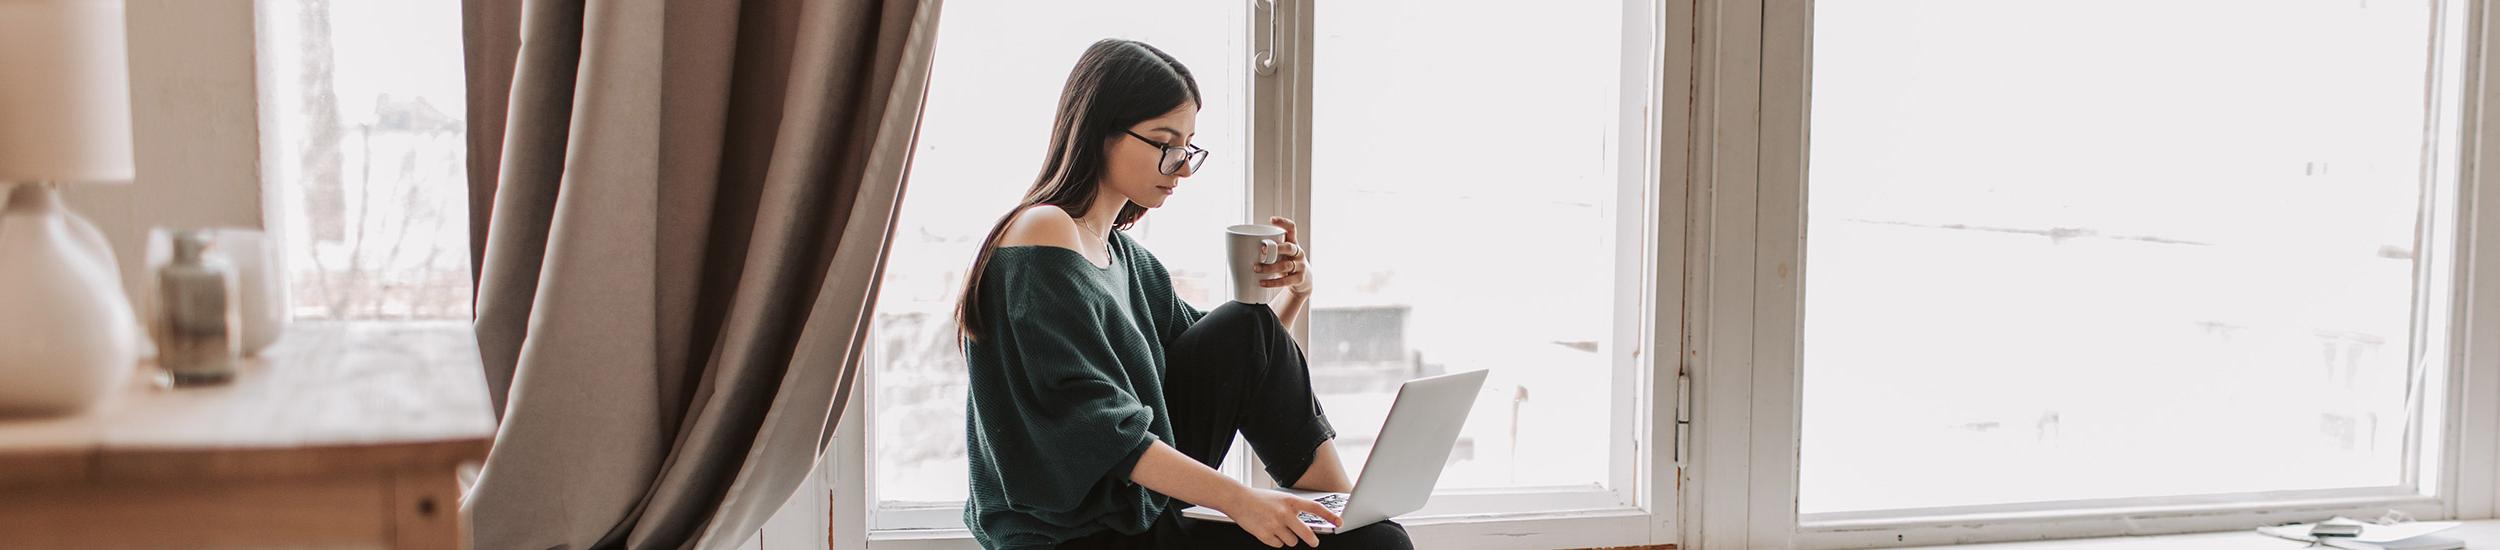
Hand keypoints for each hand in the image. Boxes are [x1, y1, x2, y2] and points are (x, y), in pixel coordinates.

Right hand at [1216, 487, 1341, 547]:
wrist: (1237, 499)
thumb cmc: (1259, 499)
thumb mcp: (1279, 498)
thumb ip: (1293, 509)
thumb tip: (1306, 526)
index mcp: (1290, 501)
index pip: (1315, 508)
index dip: (1329, 516)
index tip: (1339, 522)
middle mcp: (1284, 513)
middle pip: (1306, 534)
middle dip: (1311, 540)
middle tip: (1313, 542)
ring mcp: (1275, 525)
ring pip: (1292, 541)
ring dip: (1288, 538)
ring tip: (1277, 528)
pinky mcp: (1265, 535)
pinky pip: (1278, 545)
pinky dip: (1275, 541)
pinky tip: (1268, 531)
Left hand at [1256, 216, 1311, 294]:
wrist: (1303, 282)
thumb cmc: (1286, 263)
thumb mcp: (1281, 254)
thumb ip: (1269, 249)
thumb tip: (1239, 247)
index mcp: (1293, 243)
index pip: (1291, 228)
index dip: (1283, 222)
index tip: (1271, 220)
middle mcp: (1298, 252)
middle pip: (1289, 247)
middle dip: (1276, 248)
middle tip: (1261, 250)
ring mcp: (1300, 265)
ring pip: (1285, 265)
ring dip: (1269, 267)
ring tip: (1256, 269)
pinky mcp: (1299, 278)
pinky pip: (1285, 280)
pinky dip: (1272, 282)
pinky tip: (1262, 283)